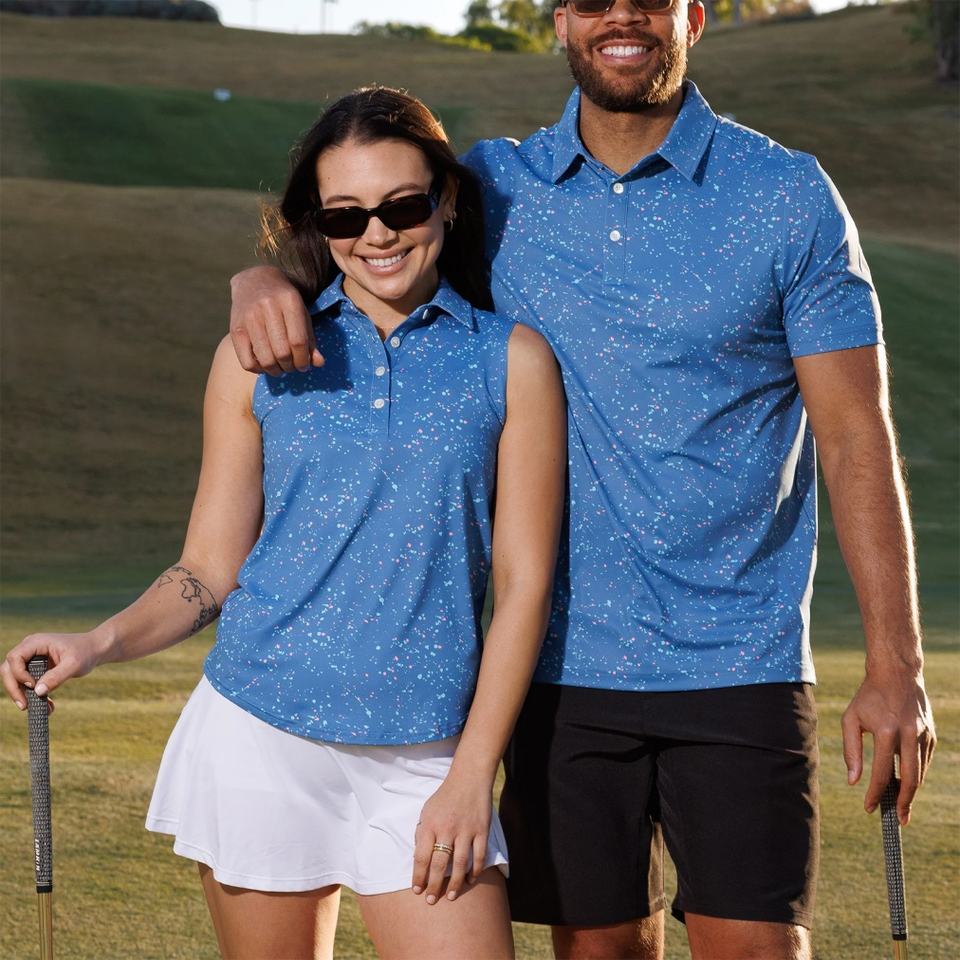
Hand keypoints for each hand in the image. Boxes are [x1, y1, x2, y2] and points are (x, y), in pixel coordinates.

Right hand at [1, 630, 111, 712]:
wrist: (95, 650)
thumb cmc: (86, 652)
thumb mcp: (74, 665)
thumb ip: (56, 677)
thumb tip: (37, 692)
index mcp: (36, 642)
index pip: (14, 658)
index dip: (19, 674)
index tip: (33, 685)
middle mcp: (30, 649)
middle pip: (8, 669)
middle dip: (15, 689)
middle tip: (25, 706)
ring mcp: (32, 658)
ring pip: (15, 679)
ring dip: (24, 695)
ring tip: (42, 708)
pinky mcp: (36, 668)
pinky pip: (27, 683)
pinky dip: (34, 695)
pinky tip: (48, 705)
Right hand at [229, 266, 322, 374]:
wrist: (255, 281)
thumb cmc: (283, 302)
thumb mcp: (301, 314)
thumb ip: (310, 339)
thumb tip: (319, 364)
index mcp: (289, 300)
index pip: (298, 341)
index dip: (303, 360)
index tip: (304, 366)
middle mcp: (267, 307)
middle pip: (282, 352)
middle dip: (290, 366)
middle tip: (292, 366)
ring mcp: (249, 317)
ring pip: (265, 359)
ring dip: (276, 370)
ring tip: (280, 368)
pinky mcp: (235, 328)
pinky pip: (247, 361)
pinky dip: (258, 370)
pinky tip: (264, 365)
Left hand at [411, 771, 493, 903]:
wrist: (469, 778)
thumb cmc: (444, 797)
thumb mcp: (427, 811)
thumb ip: (422, 833)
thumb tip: (419, 858)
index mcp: (430, 824)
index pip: (421, 856)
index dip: (418, 876)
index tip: (417, 890)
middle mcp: (447, 828)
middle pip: (439, 864)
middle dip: (434, 886)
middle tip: (431, 901)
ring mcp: (466, 829)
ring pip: (460, 863)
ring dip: (454, 883)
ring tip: (451, 896)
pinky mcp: (481, 829)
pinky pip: (479, 855)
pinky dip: (475, 870)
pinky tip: (470, 879)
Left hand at [841, 667, 935, 825]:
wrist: (896, 674)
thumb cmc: (868, 697)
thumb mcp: (851, 719)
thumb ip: (851, 751)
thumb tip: (853, 780)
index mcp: (886, 732)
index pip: (882, 772)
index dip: (875, 794)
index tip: (869, 808)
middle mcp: (909, 735)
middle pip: (910, 780)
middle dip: (903, 803)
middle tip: (897, 820)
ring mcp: (924, 735)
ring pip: (920, 773)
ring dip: (912, 793)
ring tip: (902, 808)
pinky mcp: (931, 735)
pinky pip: (924, 762)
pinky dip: (917, 775)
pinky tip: (907, 784)